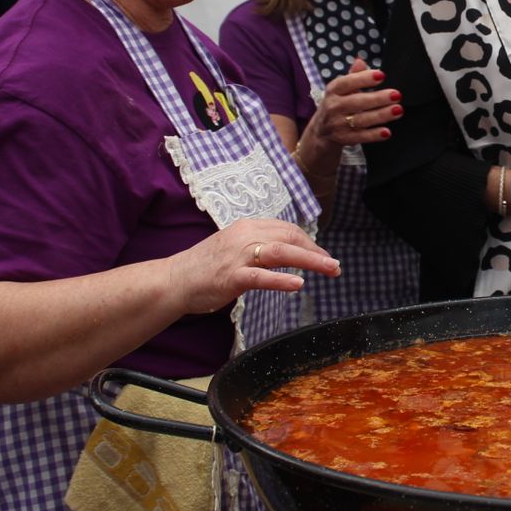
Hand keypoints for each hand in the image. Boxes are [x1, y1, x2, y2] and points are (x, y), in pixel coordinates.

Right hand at [168, 217, 339, 315]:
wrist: (175, 280)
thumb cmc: (207, 267)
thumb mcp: (236, 247)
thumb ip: (260, 246)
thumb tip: (288, 251)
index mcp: (248, 227)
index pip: (288, 230)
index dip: (310, 243)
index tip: (324, 256)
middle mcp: (246, 236)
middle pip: (290, 237)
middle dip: (316, 252)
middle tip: (335, 266)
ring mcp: (239, 256)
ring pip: (282, 252)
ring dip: (310, 260)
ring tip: (329, 270)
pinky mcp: (232, 276)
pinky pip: (261, 276)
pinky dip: (281, 279)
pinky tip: (298, 284)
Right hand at [298, 58, 402, 167]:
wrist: (320, 133)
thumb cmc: (336, 105)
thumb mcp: (340, 90)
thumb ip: (353, 76)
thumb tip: (360, 60)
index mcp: (333, 91)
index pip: (347, 82)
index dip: (363, 79)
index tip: (381, 75)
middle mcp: (333, 107)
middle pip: (357, 102)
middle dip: (378, 98)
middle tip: (396, 94)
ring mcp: (337, 124)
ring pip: (361, 119)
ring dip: (381, 115)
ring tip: (398, 110)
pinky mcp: (343, 139)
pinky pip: (360, 137)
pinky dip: (373, 135)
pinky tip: (387, 131)